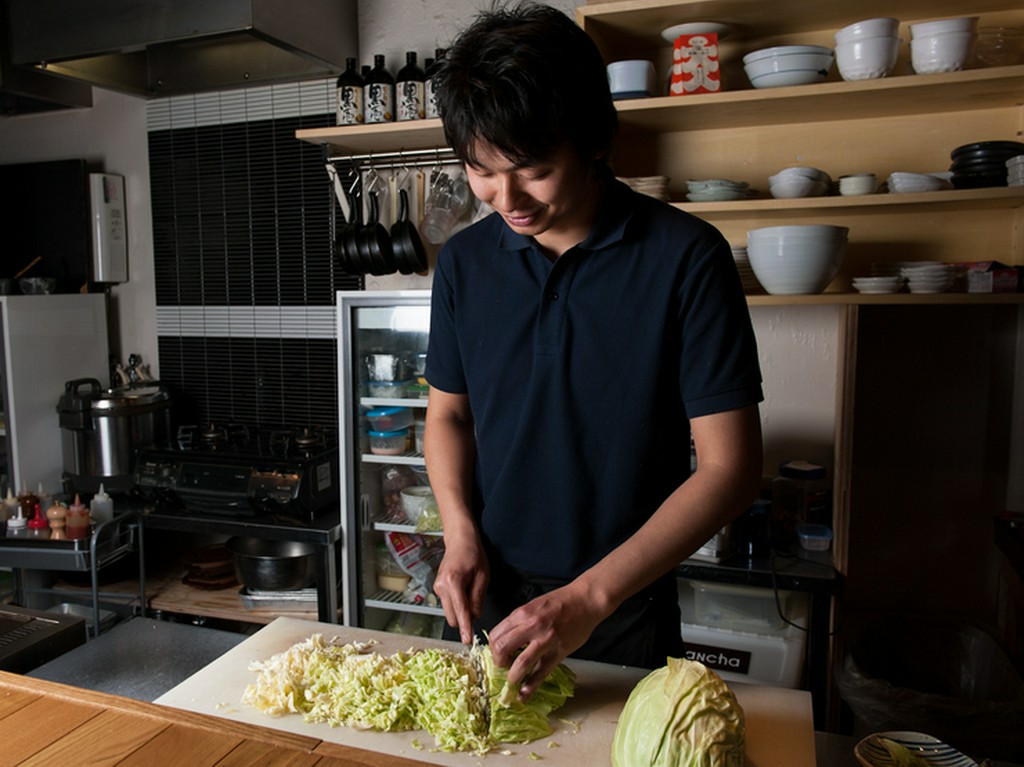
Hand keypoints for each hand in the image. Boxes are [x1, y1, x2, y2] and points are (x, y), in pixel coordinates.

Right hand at [432, 533, 488, 643]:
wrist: (459, 540)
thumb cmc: (473, 554)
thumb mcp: (483, 576)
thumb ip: (478, 598)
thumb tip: (475, 617)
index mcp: (453, 582)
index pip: (460, 611)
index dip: (465, 628)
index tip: (467, 641)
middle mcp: (441, 587)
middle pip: (452, 617)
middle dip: (464, 619)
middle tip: (477, 606)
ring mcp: (437, 588)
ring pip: (449, 612)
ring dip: (461, 611)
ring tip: (471, 592)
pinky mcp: (437, 589)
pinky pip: (448, 604)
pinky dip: (457, 604)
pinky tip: (464, 590)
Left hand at [486, 582, 602, 699]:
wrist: (586, 600)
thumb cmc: (561, 601)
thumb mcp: (533, 605)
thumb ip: (520, 622)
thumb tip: (507, 640)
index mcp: (522, 613)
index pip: (495, 635)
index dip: (492, 649)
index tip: (498, 655)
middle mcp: (531, 626)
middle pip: (502, 649)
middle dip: (498, 663)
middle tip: (503, 667)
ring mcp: (546, 641)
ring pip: (520, 664)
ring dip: (513, 677)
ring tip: (513, 680)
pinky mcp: (559, 652)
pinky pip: (541, 673)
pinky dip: (530, 687)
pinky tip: (524, 694)